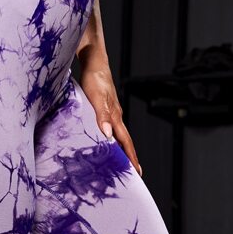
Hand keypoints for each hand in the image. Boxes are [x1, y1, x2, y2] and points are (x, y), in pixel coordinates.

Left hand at [79, 61, 142, 176]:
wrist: (94, 60)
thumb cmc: (94, 77)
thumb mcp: (96, 97)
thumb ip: (102, 116)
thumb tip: (108, 136)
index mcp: (116, 116)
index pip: (127, 142)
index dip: (132, 158)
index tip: (138, 172)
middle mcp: (116, 116)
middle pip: (125, 141)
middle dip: (130, 157)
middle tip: (133, 173)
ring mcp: (111, 111)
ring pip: (118, 135)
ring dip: (121, 149)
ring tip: (121, 163)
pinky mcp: (105, 107)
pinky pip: (110, 127)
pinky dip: (112, 138)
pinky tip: (107, 141)